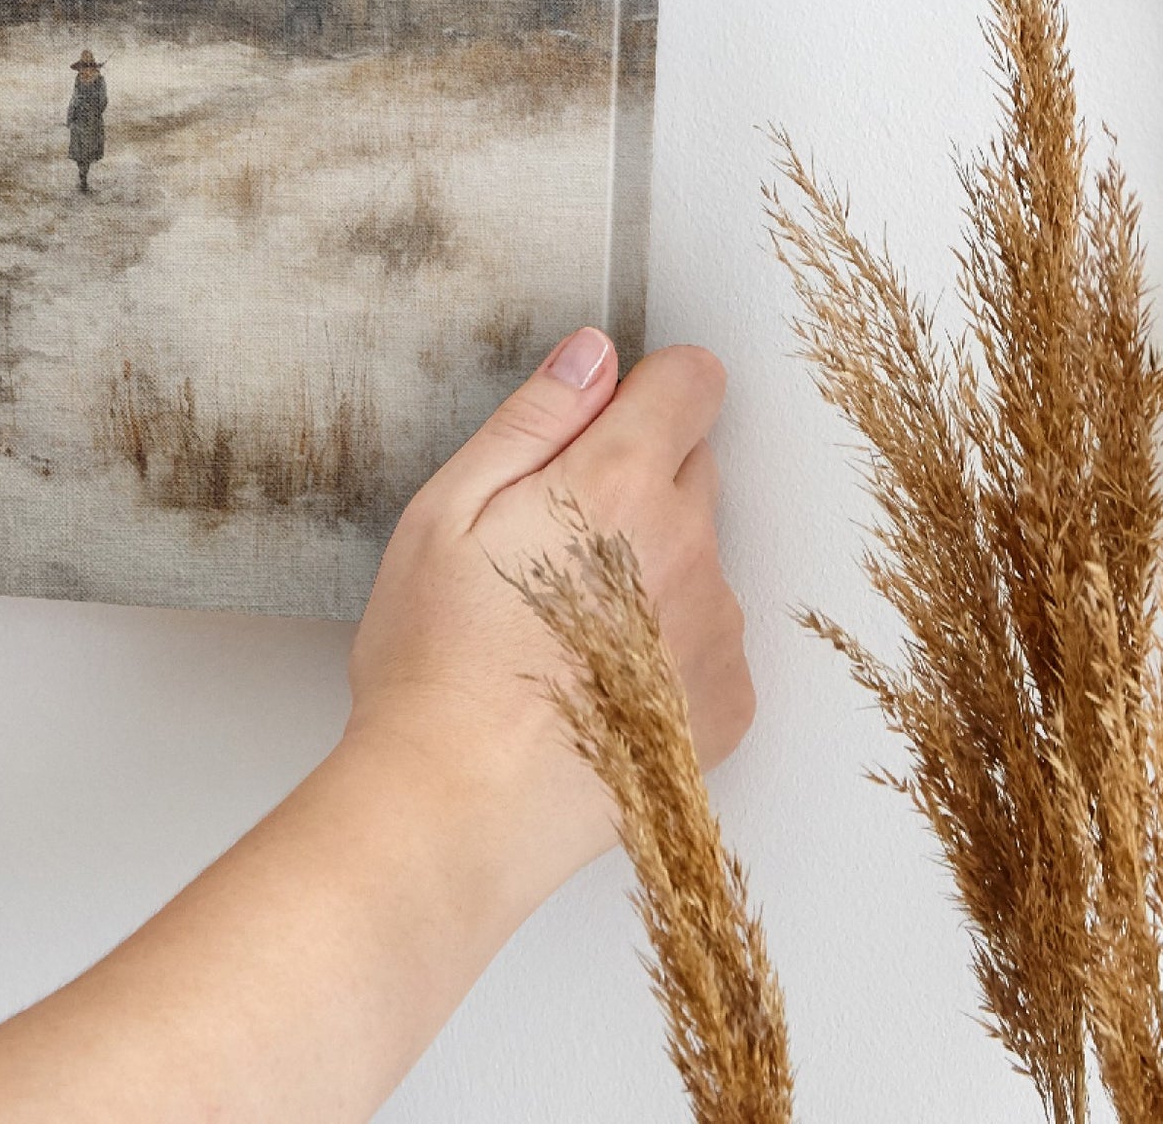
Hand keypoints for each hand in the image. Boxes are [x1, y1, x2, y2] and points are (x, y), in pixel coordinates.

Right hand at [0, 331, 754, 1123]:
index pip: (693, 381)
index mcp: (618, 484)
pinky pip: (710, 637)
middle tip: (550, 538)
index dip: (648, 387)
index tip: (603, 420)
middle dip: (637, 477)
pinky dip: (668, 643)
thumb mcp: (446, 511)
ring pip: (700, 553)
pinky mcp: (726, 704)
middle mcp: (689, 548)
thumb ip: (532, 420)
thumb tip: (593, 355)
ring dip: (652, 563)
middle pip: (695, 465)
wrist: (461, 808)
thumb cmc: (437, 661)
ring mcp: (716, 630)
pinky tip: (596, 677)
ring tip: (563, 623)